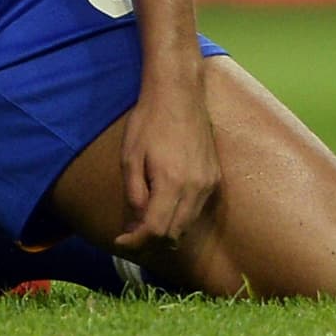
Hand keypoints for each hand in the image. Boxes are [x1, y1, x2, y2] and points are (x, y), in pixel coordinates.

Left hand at [113, 77, 220, 252]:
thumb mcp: (130, 156)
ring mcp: (209, 183)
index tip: (120, 241)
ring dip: (167, 231)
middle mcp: (196, 188)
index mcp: (172, 182)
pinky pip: (198, 209)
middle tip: (130, 234)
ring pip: (188, 225)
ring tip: (144, 222)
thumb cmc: (149, 120)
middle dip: (151, 241)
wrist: (178, 93)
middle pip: (175, 234)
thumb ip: (134, 193)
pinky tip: (165, 205)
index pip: (157, 230)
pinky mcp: (215, 177)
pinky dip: (180, 216)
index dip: (137, 242)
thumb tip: (135, 225)